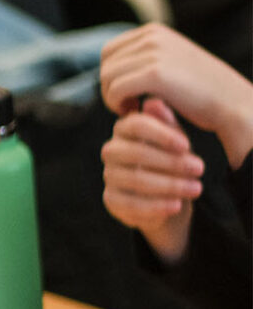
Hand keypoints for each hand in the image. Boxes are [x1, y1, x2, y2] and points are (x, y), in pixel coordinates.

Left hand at [101, 23, 252, 167]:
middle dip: (110, 87)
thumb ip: (146, 57)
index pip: (109, 51)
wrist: (232, 104)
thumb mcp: (172, 62)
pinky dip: (117, 105)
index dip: (112, 75)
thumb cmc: (200, 90)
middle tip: (129, 104)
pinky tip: (135, 111)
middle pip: (106, 63)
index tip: (128, 93)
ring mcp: (154, 53)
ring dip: (113, 98)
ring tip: (133, 108)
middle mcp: (153, 37)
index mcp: (154, 31)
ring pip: (107, 78)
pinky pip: (115, 90)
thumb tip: (110, 64)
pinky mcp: (154, 74)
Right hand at [103, 97, 200, 264]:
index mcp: (126, 130)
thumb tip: (153, 102)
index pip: (136, 124)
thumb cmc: (172, 160)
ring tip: (195, 188)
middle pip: (135, 152)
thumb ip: (167, 123)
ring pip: (135, 179)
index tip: (186, 145)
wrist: (169, 194)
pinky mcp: (111, 199)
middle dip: (170, 162)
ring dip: (169, 185)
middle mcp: (112, 150)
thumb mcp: (176, 141)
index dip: (161, 134)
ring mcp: (109, 175)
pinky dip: (156, 206)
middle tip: (199, 168)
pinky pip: (130, 204)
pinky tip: (177, 205)